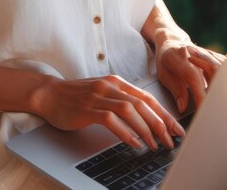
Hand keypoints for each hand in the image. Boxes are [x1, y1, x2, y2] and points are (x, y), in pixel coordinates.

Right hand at [34, 74, 185, 150]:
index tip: (176, 128)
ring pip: (130, 110)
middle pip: (143, 103)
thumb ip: (122, 100)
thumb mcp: (104, 93)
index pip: (147, 97)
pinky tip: (134, 143)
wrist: (50, 94)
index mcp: (117, 82)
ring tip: (155, 145)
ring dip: (146, 129)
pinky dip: (126, 132)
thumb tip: (145, 118)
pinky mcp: (88, 109)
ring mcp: (99, 96)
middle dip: (160, 123)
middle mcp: (111, 86)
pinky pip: (111, 119)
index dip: (164, 113)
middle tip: (170, 140)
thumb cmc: (77, 97)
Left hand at [155, 35, 225, 113]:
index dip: (200, 97)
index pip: (195, 80)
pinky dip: (226, 77)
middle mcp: (196, 53)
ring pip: (222, 67)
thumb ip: (176, 91)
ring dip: (223, 83)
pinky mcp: (213, 55)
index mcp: (181, 60)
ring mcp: (206, 53)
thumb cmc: (165, 59)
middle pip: (214, 72)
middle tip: (214, 107)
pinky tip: (223, 88)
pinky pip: (224, 66)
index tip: (203, 110)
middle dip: (217, 91)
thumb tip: (183, 108)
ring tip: (219, 99)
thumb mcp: (164, 75)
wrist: (171, 40)